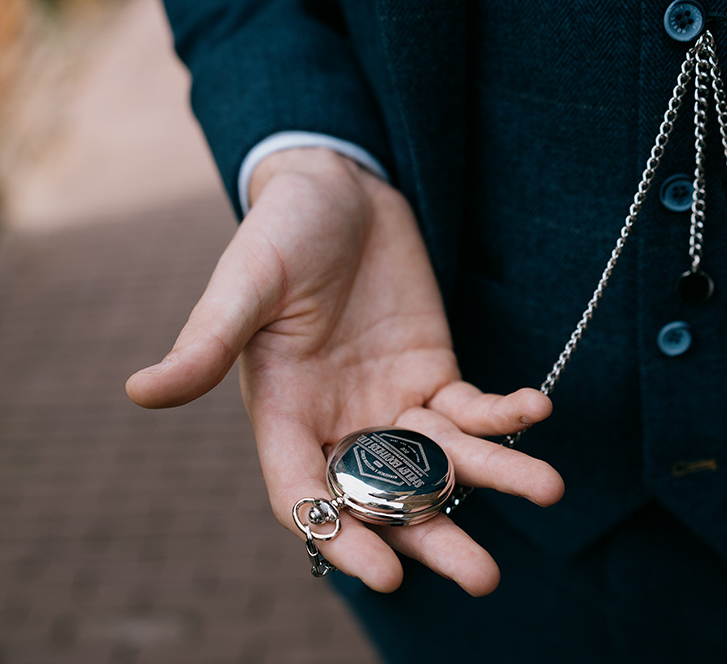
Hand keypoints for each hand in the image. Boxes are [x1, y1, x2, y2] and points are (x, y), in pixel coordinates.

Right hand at [126, 148, 562, 595]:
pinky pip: (475, 408)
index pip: (310, 496)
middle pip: (387, 498)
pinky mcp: (434, 372)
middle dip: (433, 536)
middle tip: (483, 577)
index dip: (344, 537)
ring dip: (496, 476)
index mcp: (287, 415)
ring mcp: (393, 401)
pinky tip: (538, 409)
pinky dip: (507, 411)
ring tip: (548, 489)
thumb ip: (206, 343)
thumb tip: (139, 393)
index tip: (387, 574)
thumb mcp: (243, 283)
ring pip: (444, 460)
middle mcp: (341, 422)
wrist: (338, 187)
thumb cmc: (280, 231)